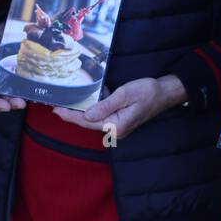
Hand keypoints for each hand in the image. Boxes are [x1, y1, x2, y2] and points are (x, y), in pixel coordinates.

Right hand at [0, 25, 24, 111]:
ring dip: (17, 101)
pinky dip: (25, 93)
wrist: (5, 32)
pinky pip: (20, 90)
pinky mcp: (17, 81)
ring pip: (10, 98)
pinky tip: (31, 94)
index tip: (5, 106)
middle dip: (9, 104)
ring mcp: (5, 84)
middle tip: (20, 104)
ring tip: (24, 102)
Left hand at [53, 74, 186, 139]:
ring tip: (65, 104)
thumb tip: (86, 115)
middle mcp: (116, 129)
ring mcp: (118, 125)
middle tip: (55, 106)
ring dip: (81, 112)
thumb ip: (105, 105)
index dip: (70, 116)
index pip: (87, 122)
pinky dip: (93, 109)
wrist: (165, 93)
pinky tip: (84, 102)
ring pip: (94, 119)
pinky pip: (102, 115)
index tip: (56, 110)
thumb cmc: (147, 92)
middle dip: (72, 115)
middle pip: (88, 123)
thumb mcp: (125, 95)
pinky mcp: (120, 119)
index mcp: (116, 125)